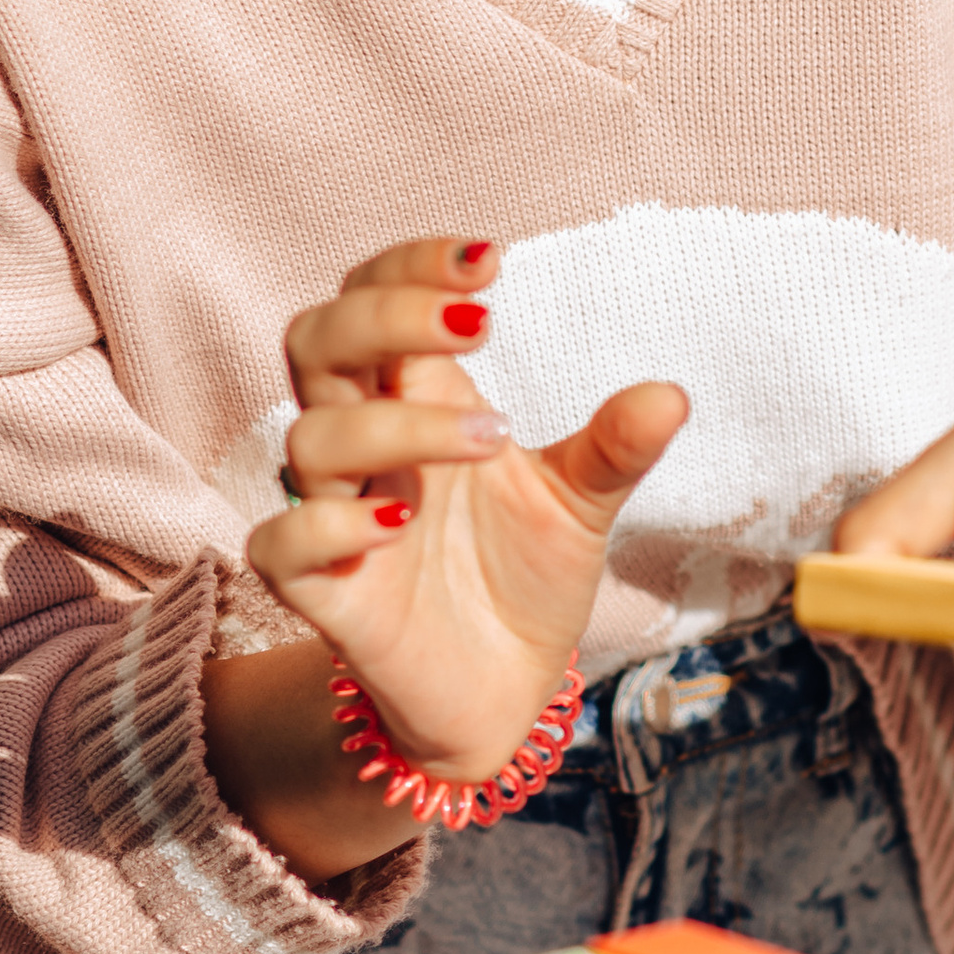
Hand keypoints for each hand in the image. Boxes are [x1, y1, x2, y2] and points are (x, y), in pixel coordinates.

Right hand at [243, 234, 688, 784]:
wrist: (506, 691)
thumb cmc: (524, 576)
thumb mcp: (581, 504)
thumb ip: (614, 448)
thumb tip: (671, 396)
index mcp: (412, 400)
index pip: (368, 297)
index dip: (410, 266)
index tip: (492, 262)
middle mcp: (364, 448)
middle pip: (315, 339)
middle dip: (385, 313)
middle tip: (479, 324)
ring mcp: (338, 517)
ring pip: (308, 439)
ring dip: (397, 425)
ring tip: (492, 441)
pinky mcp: (326, 596)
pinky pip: (282, 545)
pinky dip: (332, 524)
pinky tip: (403, 522)